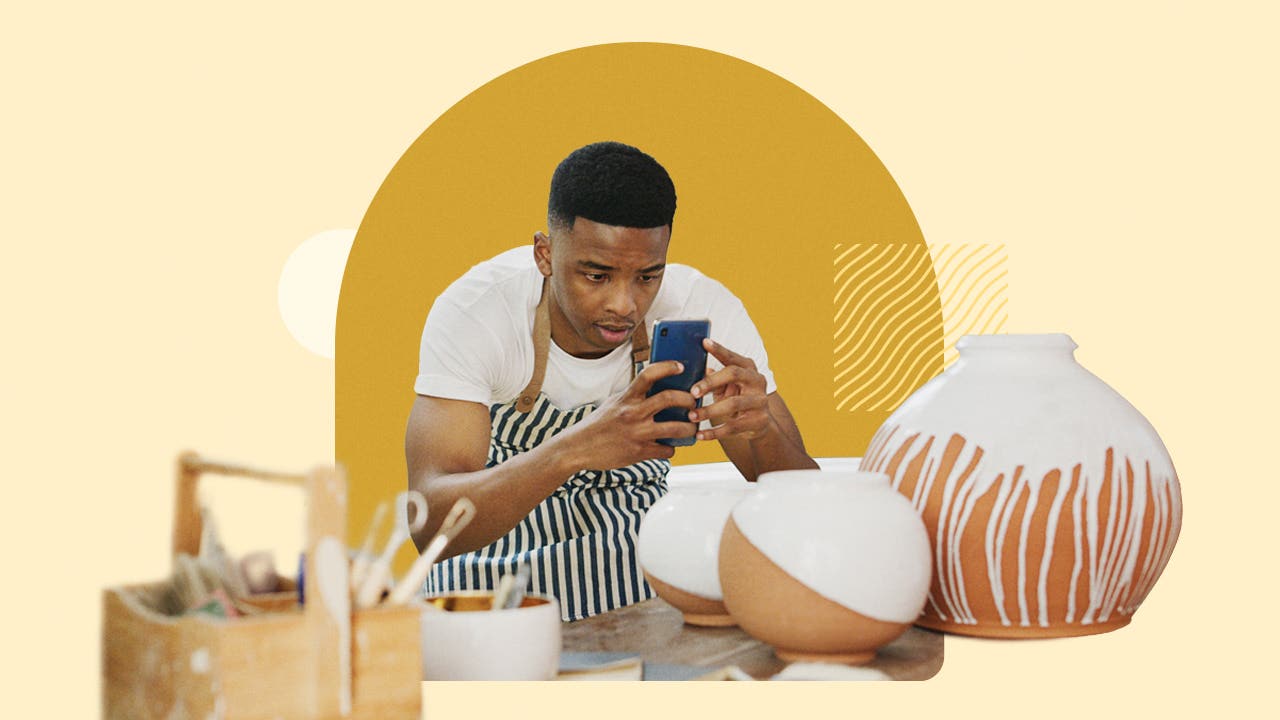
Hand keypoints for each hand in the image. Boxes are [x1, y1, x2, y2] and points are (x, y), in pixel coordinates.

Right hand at [556, 360, 697, 469]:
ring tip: (693, 428)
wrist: (578, 448)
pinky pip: (665, 450)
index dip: (667, 367)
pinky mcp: (638, 452)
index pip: (649, 374)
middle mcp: (632, 413)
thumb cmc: (600, 424)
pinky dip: (672, 449)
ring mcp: (636, 433)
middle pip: (669, 398)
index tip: (682, 367)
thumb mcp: (615, 403)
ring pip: (675, 428)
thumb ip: (634, 396)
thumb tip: (660, 388)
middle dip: (688, 399)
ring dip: (690, 428)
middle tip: (695, 402)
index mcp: (627, 397)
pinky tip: (670, 447)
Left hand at [688, 339, 772, 441]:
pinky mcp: (759, 421)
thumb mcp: (725, 387)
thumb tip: (690, 368)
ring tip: (691, 416)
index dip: (719, 350)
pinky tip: (700, 435)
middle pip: (734, 375)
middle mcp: (757, 380)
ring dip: (709, 410)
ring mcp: (760, 401)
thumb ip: (711, 378)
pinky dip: (714, 432)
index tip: (704, 342)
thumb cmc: (735, 398)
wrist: (759, 424)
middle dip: (711, 382)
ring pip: (733, 404)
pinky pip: (733, 427)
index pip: (732, 357)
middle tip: (692, 392)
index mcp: (748, 368)